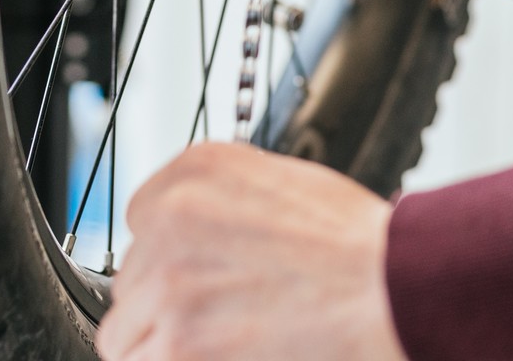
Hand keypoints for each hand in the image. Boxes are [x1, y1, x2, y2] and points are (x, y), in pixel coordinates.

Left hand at [97, 143, 405, 360]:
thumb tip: (192, 235)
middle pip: (133, 278)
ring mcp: (166, 284)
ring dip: (162, 343)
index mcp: (194, 171)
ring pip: (124, 331)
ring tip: (217, 344)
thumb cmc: (354, 244)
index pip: (141, 221)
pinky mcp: (175, 344)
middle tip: (221, 316)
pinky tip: (213, 357)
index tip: (196, 275)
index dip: (170, 256)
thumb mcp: (280, 182)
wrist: (387, 289)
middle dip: (168, 302)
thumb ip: (220, 201)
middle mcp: (169, 219)